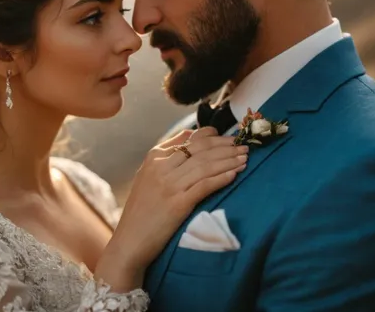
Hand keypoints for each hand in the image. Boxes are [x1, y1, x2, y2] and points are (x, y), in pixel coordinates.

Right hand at [95, 127, 247, 290]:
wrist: (130, 240)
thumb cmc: (142, 209)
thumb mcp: (147, 176)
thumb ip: (166, 155)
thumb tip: (190, 135)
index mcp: (154, 157)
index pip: (189, 139)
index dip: (212, 136)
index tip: (227, 136)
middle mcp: (161, 167)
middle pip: (200, 149)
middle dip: (225, 146)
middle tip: (243, 146)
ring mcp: (169, 185)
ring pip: (205, 165)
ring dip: (229, 160)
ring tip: (245, 158)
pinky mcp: (178, 204)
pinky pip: (204, 185)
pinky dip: (221, 178)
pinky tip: (235, 174)